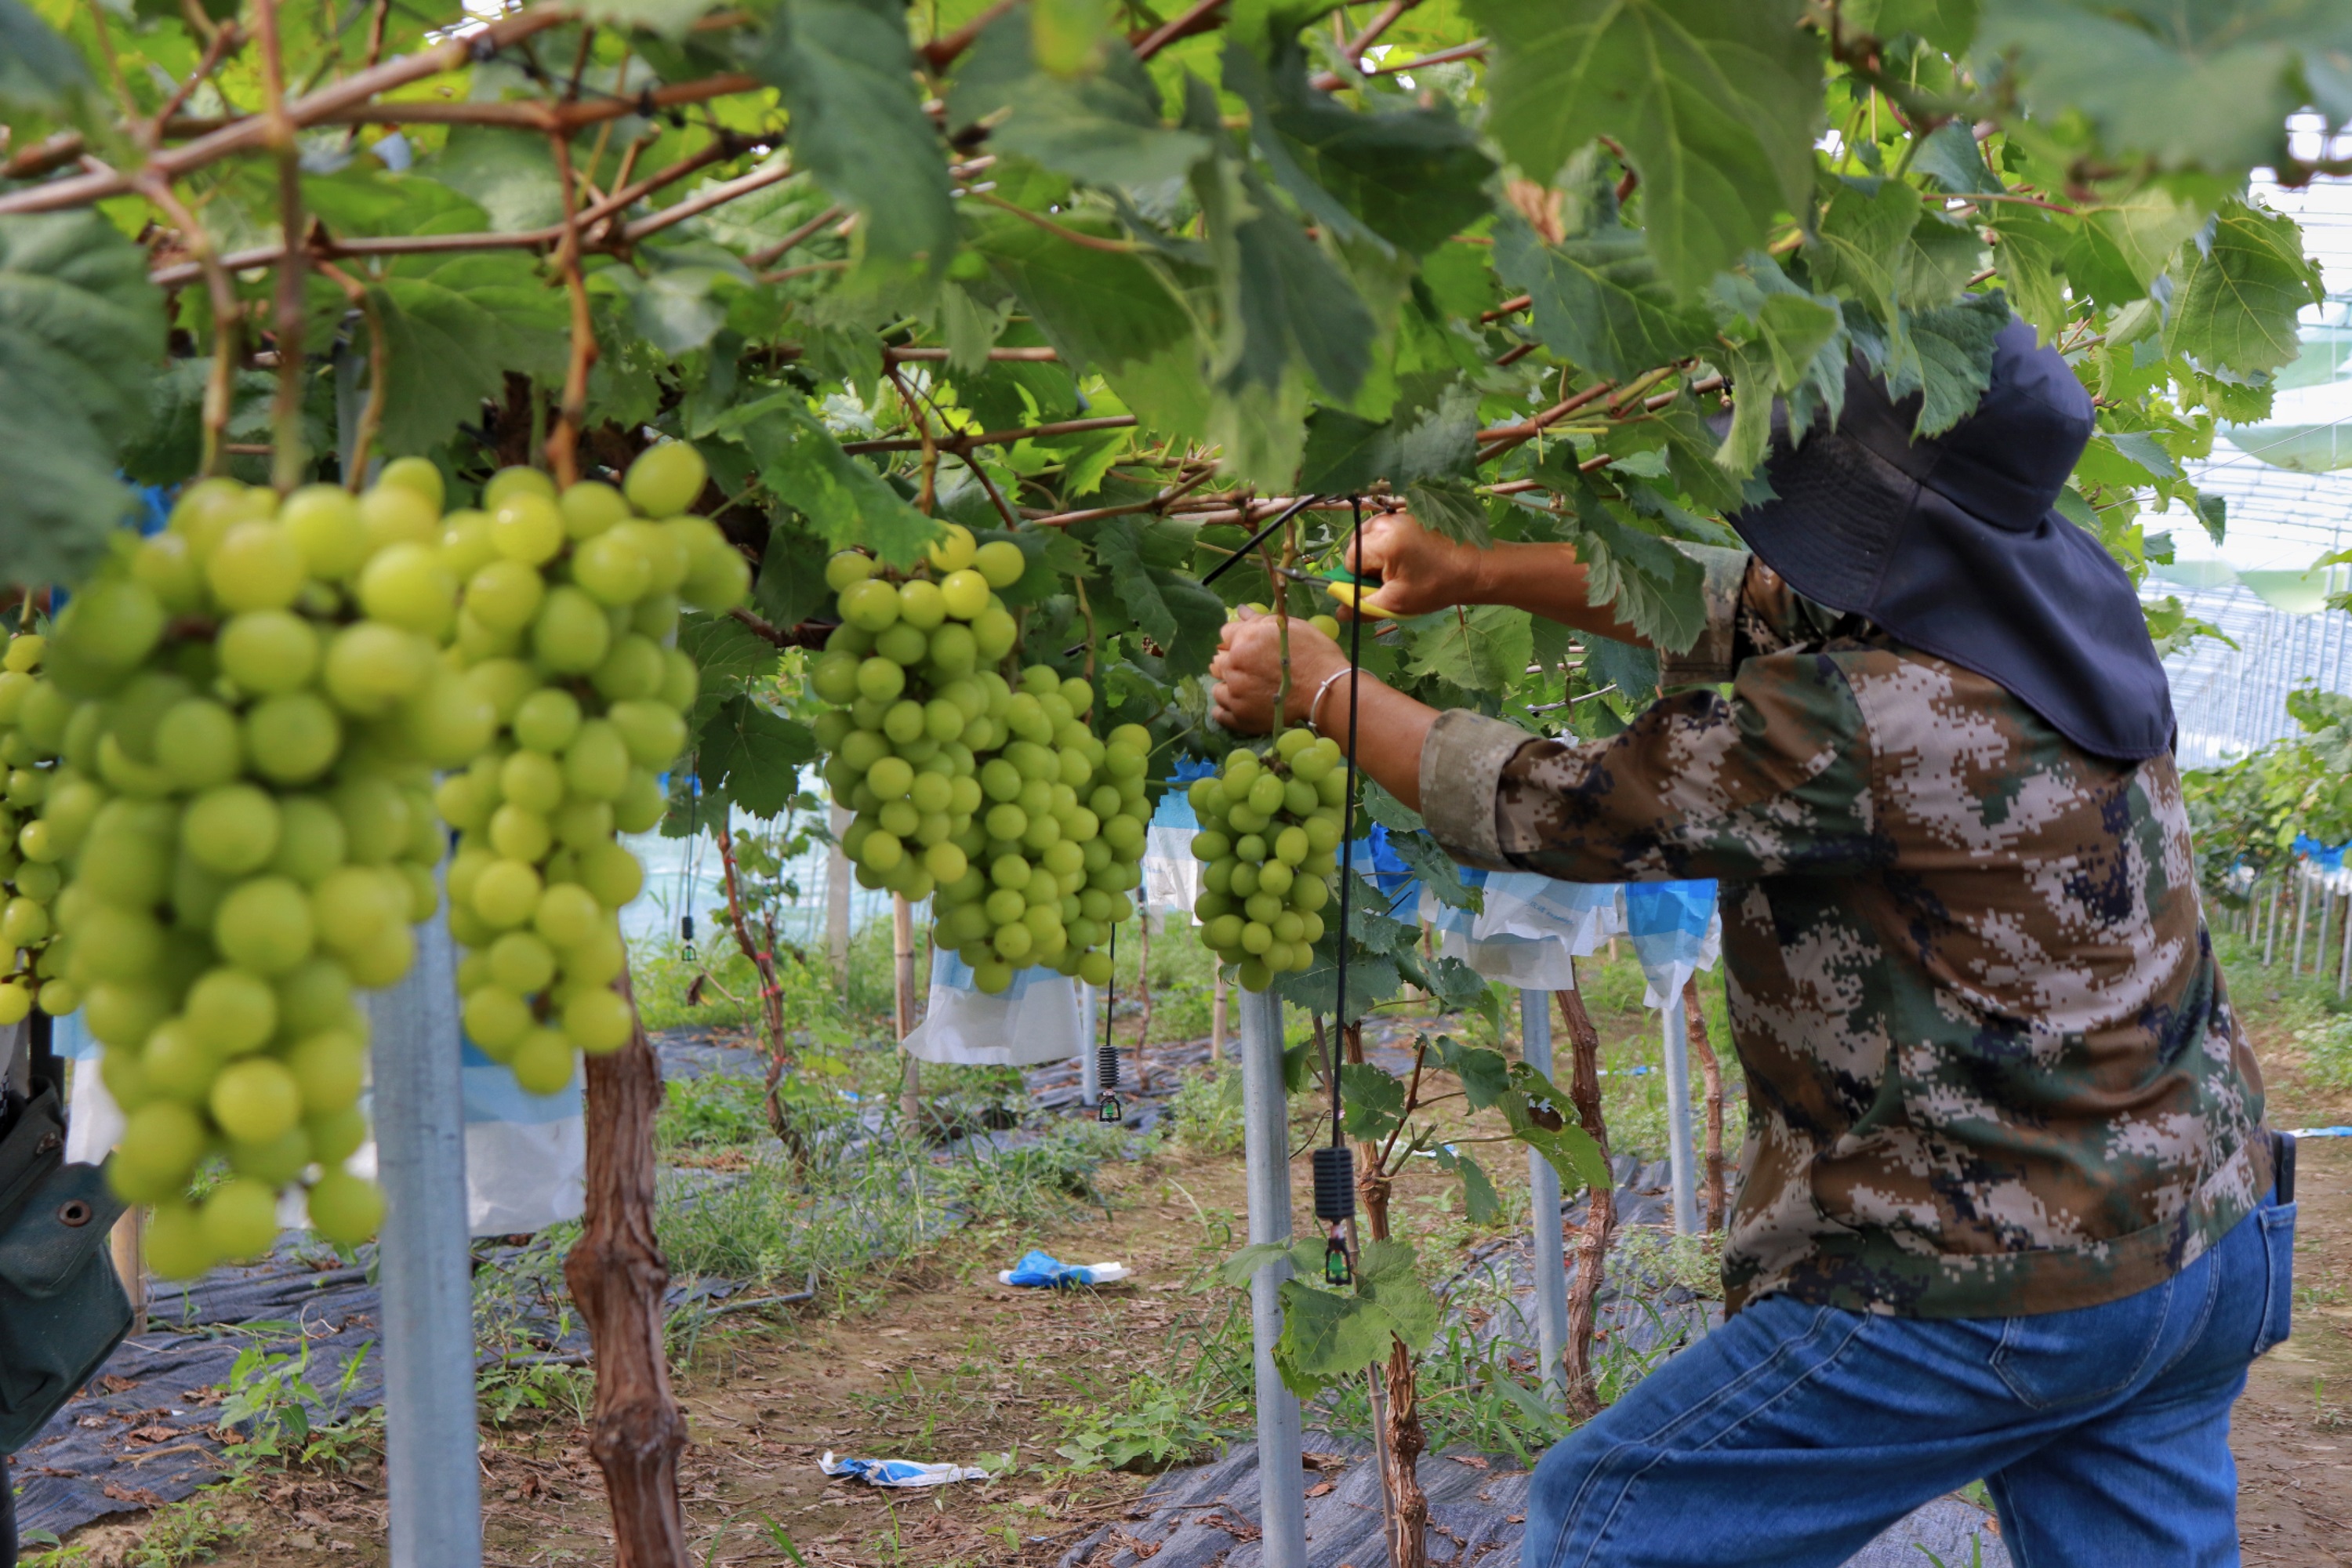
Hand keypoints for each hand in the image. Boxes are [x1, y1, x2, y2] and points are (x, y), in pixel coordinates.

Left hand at [1210, 609, 1346, 735]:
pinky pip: (1220, 713)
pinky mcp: (1240, 717)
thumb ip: (1260, 620)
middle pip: (1218, 661)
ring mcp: (1235, 693)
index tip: (1248, 646)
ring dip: (1228, 687)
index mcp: (1244, 639)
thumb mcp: (1291, 628)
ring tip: (1247, 689)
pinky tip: (1241, 705)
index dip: (1236, 639)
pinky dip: (1227, 709)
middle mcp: (1234, 666)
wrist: (1325, 690)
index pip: (1225, 634)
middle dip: (1232, 662)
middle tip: (1251, 669)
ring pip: (1217, 688)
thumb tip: (1241, 611)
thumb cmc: (1314, 654)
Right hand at [1336, 507, 1488, 618]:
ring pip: (1371, 535)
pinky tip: (1410, 556)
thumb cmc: (1437, 586)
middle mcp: (1388, 520)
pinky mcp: (1411, 513)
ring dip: (1378, 553)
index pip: (1350, 559)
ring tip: (1402, 568)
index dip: (1359, 578)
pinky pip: (1387, 529)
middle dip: (1367, 563)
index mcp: (1384, 540)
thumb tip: (1339, 613)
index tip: (1380, 586)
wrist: (1477, 567)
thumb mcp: (1398, 602)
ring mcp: (1401, 513)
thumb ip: (1363, 606)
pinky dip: (1390, 543)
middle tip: (1391, 578)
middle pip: (1358, 543)